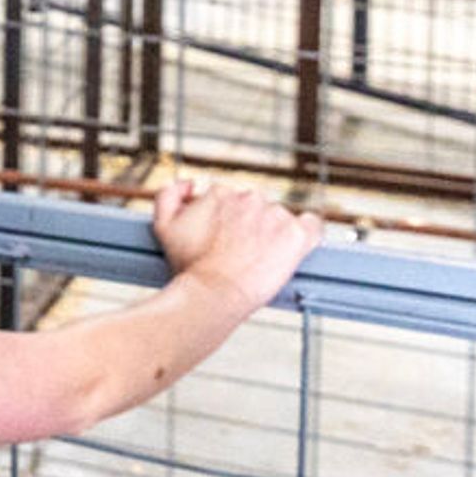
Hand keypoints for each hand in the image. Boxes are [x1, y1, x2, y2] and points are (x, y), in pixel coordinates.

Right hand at [149, 173, 326, 309]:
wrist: (214, 293)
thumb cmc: (189, 265)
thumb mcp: (163, 225)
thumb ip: (169, 194)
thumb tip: (190, 183)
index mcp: (221, 192)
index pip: (230, 198)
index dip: (227, 219)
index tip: (224, 237)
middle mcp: (250, 198)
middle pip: (255, 206)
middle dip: (250, 223)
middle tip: (241, 249)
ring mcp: (276, 215)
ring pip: (279, 217)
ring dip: (273, 231)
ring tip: (261, 256)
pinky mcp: (297, 234)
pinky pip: (312, 225)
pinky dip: (306, 232)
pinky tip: (294, 245)